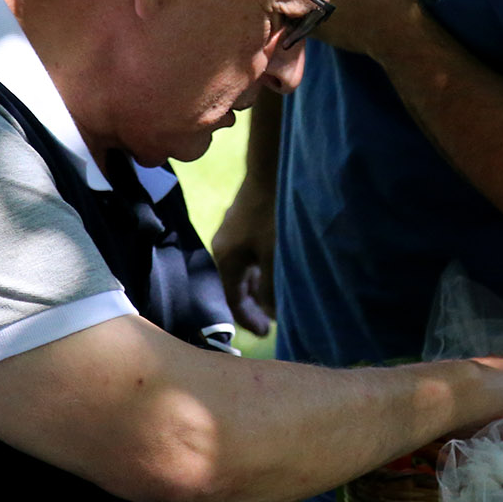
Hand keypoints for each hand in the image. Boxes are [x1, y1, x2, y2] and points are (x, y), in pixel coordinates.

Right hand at [211, 178, 276, 334]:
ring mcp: (234, 233)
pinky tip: (277, 271)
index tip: (265, 332)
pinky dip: (262, 268)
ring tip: (278, 299)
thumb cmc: (273, 214)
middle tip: (272, 320)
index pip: (231, 298)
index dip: (248, 318)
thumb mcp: (275, 256)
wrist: (272, 169)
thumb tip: (271, 311)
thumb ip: (271, 288)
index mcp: (225, 257)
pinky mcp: (246, 222)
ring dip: (260, 286)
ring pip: (245, 269)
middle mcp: (225, 246)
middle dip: (254, 304)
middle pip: (236, 285)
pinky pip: (251, 254)